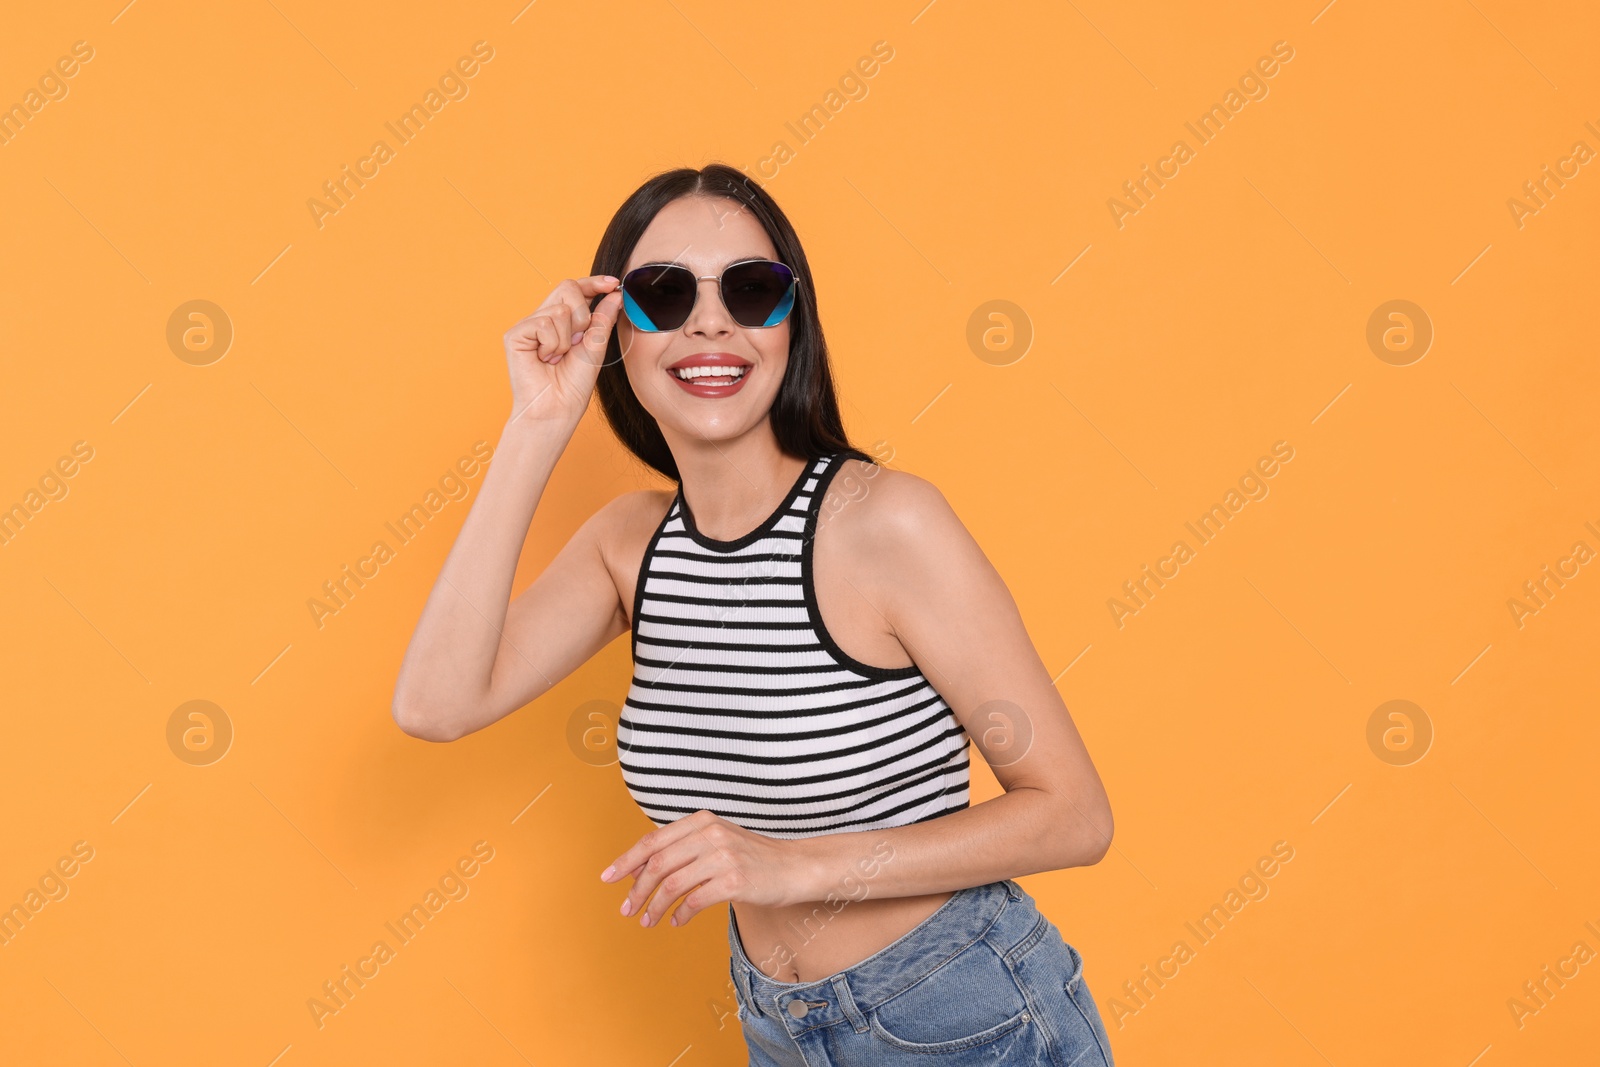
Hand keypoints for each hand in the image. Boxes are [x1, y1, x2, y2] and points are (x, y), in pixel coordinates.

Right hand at [502, 275, 622, 425]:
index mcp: (562, 321)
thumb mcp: (595, 347)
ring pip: (559, 309)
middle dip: (583, 315)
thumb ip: (603, 319)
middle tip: (578, 341)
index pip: (576, 289)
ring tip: (558, 357)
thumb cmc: (573, 384)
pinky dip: (553, 344)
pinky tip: (545, 359)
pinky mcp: (515, 334)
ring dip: (567, 338)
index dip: (594, 283)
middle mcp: (543, 318)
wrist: (557, 409)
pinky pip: (544, 322)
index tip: (613, 283)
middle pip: (567, 287)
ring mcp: (528, 325)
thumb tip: (615, 295)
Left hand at [600, 810, 807, 927]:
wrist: (795, 867)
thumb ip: (684, 848)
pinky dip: (680, 914)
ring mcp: (723, 856)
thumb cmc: (752, 858)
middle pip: (658, 864)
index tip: (608, 878)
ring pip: (672, 885)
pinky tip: (676, 922)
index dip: (626, 860)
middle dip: (637, 889)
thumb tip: (640, 868)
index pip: (653, 841)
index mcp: (702, 820)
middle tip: (626, 909)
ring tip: (648, 921)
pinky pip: (694, 901)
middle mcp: (710, 833)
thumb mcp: (717, 841)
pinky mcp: (734, 881)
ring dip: (654, 906)